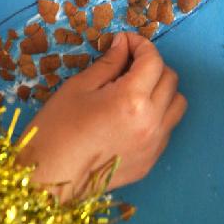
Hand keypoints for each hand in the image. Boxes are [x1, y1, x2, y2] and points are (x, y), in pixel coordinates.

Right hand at [17, 32, 186, 200]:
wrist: (46, 182)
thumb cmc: (56, 130)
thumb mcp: (79, 87)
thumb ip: (109, 62)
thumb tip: (123, 43)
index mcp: (132, 99)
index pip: (153, 60)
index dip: (140, 44)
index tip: (125, 42)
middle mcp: (150, 122)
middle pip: (170, 78)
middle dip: (151, 64)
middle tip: (129, 63)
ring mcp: (153, 145)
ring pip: (177, 103)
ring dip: (162, 89)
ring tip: (136, 89)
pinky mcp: (150, 162)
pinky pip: (167, 128)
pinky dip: (158, 115)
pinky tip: (133, 115)